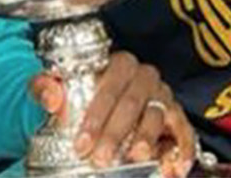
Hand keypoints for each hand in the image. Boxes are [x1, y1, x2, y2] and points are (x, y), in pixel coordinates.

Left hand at [31, 52, 196, 177]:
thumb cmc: (81, 93)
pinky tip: (173, 168)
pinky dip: (182, 151)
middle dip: (116, 133)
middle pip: (132, 104)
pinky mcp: (176, 118)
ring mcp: (163, 97)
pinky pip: (184, 133)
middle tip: (101, 158)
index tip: (82, 143)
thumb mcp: (58, 88)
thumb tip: (51, 97)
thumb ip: (46, 88)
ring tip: (134, 157)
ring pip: (158, 116)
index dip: (95, 117)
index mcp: (119, 64)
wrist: (100, 105)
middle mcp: (145, 77)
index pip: (109, 88)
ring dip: (146, 139)